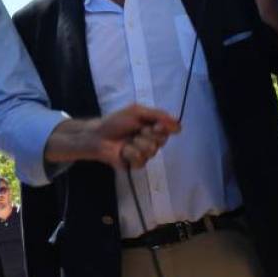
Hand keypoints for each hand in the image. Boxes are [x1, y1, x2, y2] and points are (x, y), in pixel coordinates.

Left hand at [45, 105, 179, 169]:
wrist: (98, 136)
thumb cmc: (116, 122)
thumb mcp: (136, 111)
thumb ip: (158, 115)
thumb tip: (178, 122)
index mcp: (154, 127)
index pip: (171, 129)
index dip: (165, 127)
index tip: (156, 125)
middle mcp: (152, 141)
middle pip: (162, 140)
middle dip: (148, 134)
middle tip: (136, 131)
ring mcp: (145, 154)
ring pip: (152, 151)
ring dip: (137, 143)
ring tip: (127, 141)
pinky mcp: (136, 164)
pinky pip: (141, 160)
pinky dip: (130, 153)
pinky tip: (123, 151)